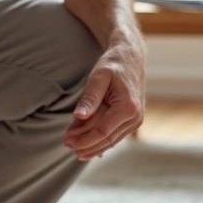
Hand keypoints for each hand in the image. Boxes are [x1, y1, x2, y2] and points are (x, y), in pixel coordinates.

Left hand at [63, 43, 145, 159]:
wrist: (131, 57)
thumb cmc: (114, 65)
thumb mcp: (98, 77)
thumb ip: (89, 98)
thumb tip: (78, 117)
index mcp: (128, 107)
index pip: (103, 131)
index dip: (84, 139)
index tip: (67, 141)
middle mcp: (135, 118)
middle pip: (107, 139)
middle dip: (86, 144)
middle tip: (66, 144)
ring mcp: (136, 121)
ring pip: (111, 140)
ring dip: (92, 145)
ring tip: (73, 145)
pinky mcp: (132, 121)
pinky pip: (115, 135)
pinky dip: (100, 140)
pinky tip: (87, 144)